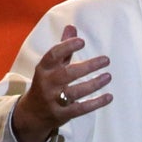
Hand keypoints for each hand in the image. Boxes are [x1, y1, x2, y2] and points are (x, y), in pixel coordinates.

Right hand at [12, 24, 112, 141]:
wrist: (32, 113)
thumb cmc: (47, 82)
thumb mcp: (51, 65)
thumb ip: (63, 48)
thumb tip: (72, 27)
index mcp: (43, 69)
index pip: (53, 55)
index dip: (66, 47)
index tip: (82, 41)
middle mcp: (47, 84)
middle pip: (67, 74)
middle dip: (88, 66)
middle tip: (106, 60)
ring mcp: (53, 100)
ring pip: (75, 92)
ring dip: (94, 84)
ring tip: (108, 76)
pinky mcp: (61, 114)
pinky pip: (80, 109)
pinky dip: (96, 103)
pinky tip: (109, 96)